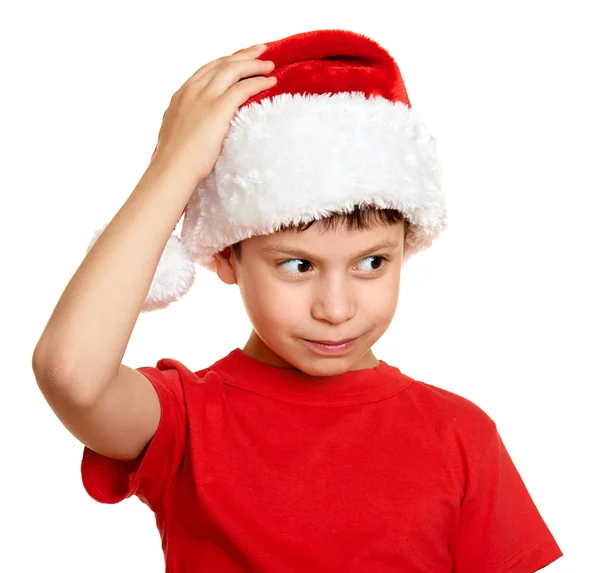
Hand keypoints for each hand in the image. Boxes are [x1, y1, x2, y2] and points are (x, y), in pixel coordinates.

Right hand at [150, 44, 275, 183]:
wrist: (172, 168)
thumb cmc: (174, 161)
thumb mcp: (176, 132)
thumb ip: (186, 121)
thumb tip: (193, 125)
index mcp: (181, 95)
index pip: (207, 70)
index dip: (225, 62)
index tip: (238, 59)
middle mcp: (192, 90)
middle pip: (222, 64)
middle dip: (243, 55)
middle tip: (259, 50)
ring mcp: (205, 97)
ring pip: (233, 69)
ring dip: (254, 64)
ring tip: (270, 65)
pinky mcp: (218, 107)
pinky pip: (243, 87)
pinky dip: (259, 81)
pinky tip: (270, 81)